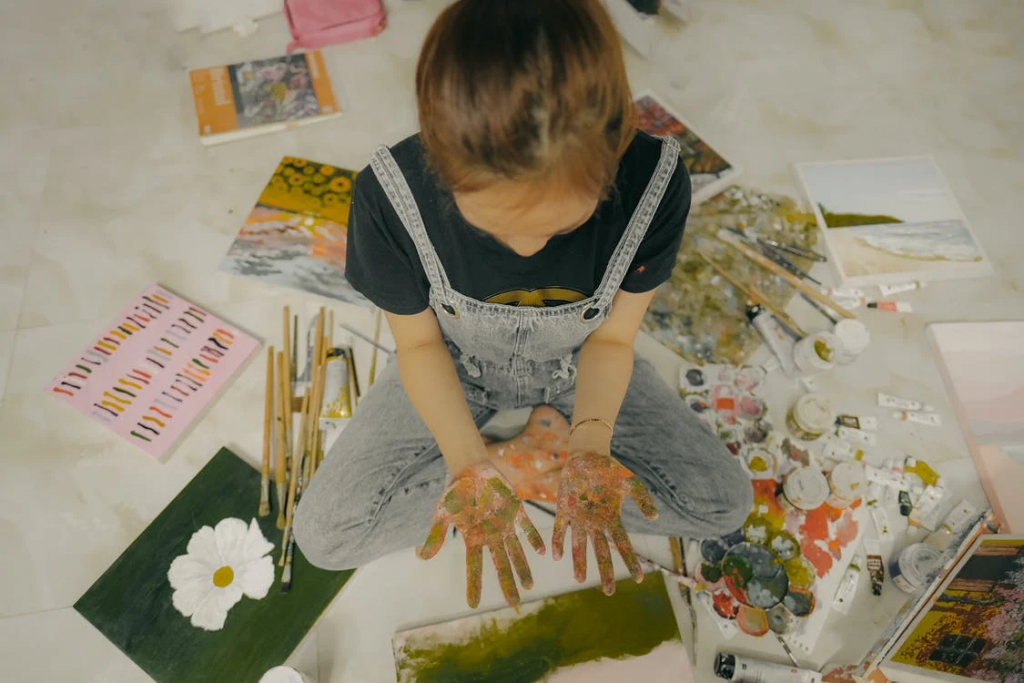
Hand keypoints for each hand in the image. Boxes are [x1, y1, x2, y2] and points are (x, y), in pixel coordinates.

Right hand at [418, 462, 545, 607]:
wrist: (471, 469)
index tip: (473, 606)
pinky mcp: (516, 511)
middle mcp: (490, 537)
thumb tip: (421, 557)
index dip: (473, 585)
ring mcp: (505, 525)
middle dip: (507, 584)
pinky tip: (542, 551)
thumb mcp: (442, 512)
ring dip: (523, 567)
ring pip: (516, 551)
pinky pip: (526, 527)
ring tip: (530, 586)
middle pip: (500, 565)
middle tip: (515, 604)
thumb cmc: (455, 492)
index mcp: (472, 539)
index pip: (473, 567)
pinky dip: (533, 538)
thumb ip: (436, 534)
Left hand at [552, 451, 657, 594]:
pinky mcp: (563, 510)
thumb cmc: (610, 469)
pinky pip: (560, 529)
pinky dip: (558, 541)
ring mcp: (578, 518)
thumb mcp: (630, 482)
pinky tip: (557, 556)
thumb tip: (655, 518)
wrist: (587, 455)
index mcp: (612, 518)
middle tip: (609, 592)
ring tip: (579, 580)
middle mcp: (595, 523)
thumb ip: (643, 499)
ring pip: (579, 545)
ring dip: (579, 562)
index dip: (630, 561)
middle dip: (605, 570)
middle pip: (601, 551)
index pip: (623, 544)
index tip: (638, 578)